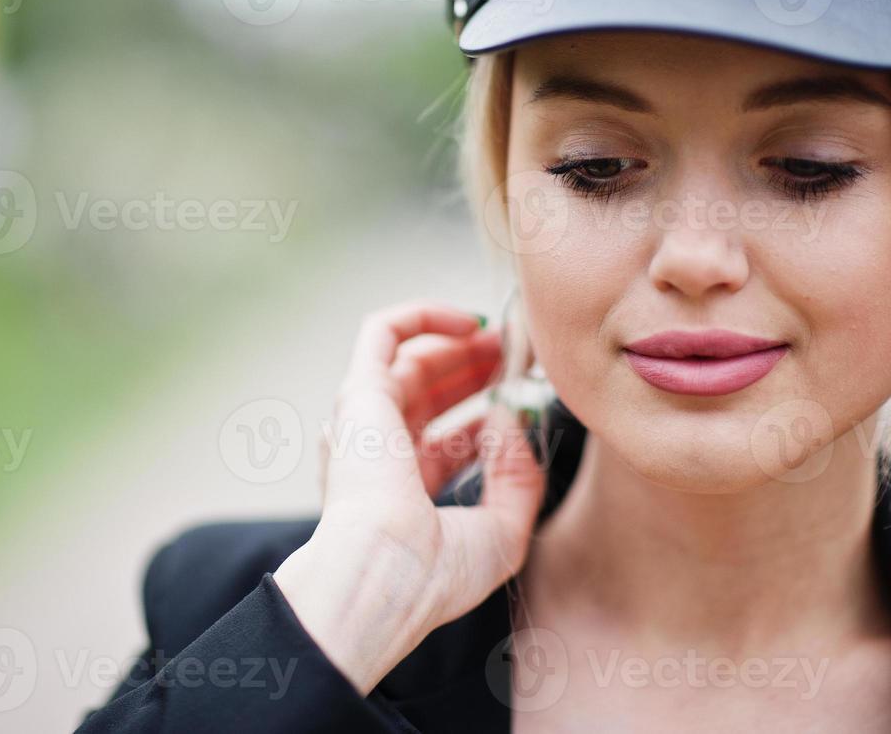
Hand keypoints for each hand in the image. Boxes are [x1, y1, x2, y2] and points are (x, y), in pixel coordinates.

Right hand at [272, 301, 546, 694]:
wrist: (384, 574)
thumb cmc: (435, 572)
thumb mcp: (502, 533)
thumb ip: (518, 480)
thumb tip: (509, 418)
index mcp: (403, 493)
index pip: (448, 441)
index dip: (491, 417)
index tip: (530, 404)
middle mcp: (378, 452)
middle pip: (430, 393)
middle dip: (478, 369)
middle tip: (522, 356)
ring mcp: (365, 419)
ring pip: (411, 359)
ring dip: (461, 343)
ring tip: (508, 338)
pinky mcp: (359, 392)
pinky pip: (383, 331)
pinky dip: (424, 316)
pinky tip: (471, 322)